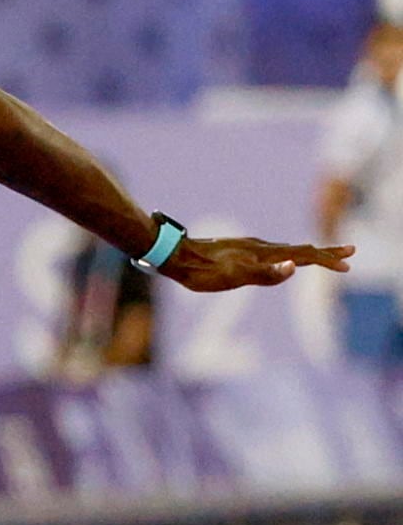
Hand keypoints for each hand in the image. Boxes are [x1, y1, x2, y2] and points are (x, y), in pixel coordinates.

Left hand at [155, 233, 353, 291]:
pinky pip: (271, 252)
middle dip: (324, 254)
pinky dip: (287, 255)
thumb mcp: (234, 277)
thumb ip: (265, 274)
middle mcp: (260, 247)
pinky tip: (281, 259)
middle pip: (299, 249)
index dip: (326, 259)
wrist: (174, 255)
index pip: (303, 255)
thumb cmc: (203, 272)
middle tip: (349, 254)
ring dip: (307, 253)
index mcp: (264, 254)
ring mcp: (249, 248)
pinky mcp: (238, 250)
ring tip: (321, 256)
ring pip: (286, 250)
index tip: (347, 263)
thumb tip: (294, 267)